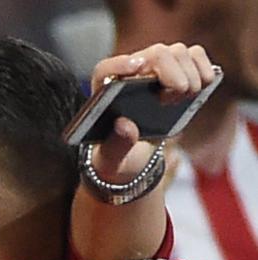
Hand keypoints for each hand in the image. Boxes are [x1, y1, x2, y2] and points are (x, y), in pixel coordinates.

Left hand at [89, 43, 215, 180]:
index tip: (138, 68)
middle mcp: (130, 72)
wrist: (133, 157)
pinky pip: (195, 55)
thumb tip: (125, 126)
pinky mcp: (177, 70)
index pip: (107, 69)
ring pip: (176, 52)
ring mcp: (155, 68)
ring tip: (182, 99)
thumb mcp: (112, 159)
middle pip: (153, 54)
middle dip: (170, 72)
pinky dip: (203, 68)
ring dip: (188, 74)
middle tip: (173, 98)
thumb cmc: (118, 155)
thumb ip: (116, 145)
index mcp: (104, 92)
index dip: (122, 65)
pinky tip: (203, 86)